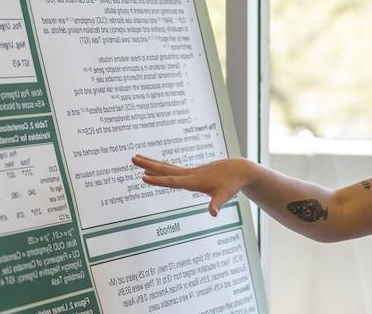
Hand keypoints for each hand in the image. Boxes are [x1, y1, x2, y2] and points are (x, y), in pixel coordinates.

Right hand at [132, 155, 254, 215]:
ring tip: (136, 158)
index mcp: (194, 181)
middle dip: (148, 164)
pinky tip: (153, 166)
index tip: (143, 176)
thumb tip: (213, 213)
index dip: (158, 180)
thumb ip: (217, 204)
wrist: (238, 170)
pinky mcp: (192, 172)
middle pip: (165, 170)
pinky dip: (161, 167)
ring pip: (166, 167)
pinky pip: (172, 169)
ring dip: (151, 163)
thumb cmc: (231, 184)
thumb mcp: (225, 195)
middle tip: (132, 158)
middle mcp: (189, 174)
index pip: (173, 181)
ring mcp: (190, 172)